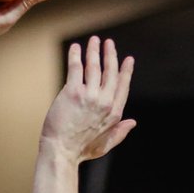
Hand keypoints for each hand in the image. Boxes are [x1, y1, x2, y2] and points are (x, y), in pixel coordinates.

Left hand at [40, 36, 135, 162]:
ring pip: (94, 66)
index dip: (126, 72)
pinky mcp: (73, 92)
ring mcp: (90, 96)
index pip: (123, 87)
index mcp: (114, 114)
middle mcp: (105, 102)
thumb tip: (133, 122)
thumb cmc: (80, 151)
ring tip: (94, 40)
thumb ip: (119, 132)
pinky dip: (76, 56)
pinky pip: (76, 68)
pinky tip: (75, 48)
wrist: (61, 152)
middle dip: (110, 55)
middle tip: (108, 43)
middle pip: (110, 72)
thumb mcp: (105, 145)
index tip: (128, 59)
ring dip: (94, 51)